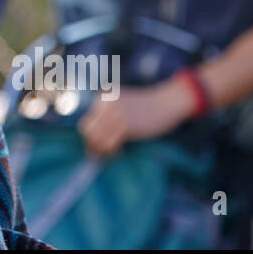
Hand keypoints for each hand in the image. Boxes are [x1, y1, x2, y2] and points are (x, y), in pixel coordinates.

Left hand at [77, 79, 195, 157]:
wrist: (166, 102)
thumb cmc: (147, 107)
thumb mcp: (122, 105)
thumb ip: (107, 114)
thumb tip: (93, 139)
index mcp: (102, 98)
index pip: (86, 122)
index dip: (89, 137)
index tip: (96, 147)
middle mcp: (104, 104)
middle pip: (87, 131)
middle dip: (92, 145)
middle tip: (101, 154)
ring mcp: (114, 114)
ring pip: (96, 139)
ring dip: (101, 151)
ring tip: (113, 153)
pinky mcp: (125, 126)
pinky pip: (108, 144)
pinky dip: (111, 152)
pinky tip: (121, 151)